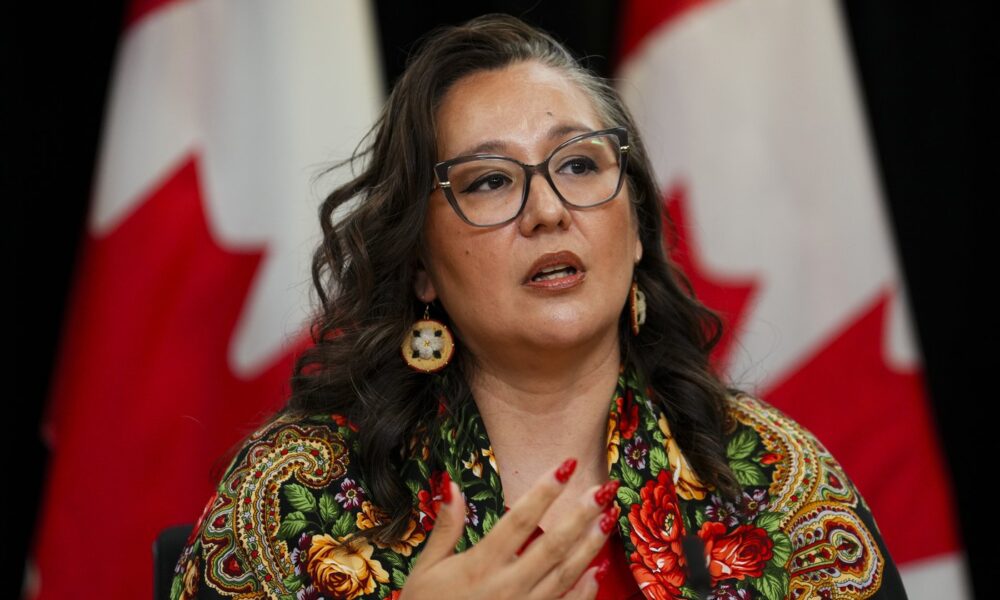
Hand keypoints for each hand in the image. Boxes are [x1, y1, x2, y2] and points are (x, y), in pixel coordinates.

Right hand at [400, 458, 620, 599]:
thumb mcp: (427, 567)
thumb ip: (445, 527)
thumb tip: (451, 485)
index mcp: (481, 564)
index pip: (520, 519)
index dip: (545, 491)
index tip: (566, 466)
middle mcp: (507, 585)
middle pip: (553, 544)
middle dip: (581, 514)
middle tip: (604, 488)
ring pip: (566, 573)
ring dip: (591, 544)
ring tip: (610, 517)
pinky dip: (585, 589)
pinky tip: (599, 568)